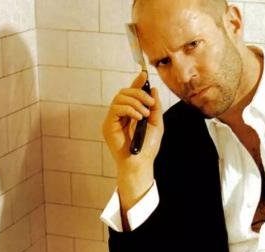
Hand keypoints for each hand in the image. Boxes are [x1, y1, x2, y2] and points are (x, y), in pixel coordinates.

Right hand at [102, 71, 163, 211]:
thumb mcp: (156, 123)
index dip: (137, 82)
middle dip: (139, 93)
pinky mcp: (108, 124)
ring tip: (144, 114)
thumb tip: (153, 89)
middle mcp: (121, 114)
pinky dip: (129, 109)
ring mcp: (113, 119)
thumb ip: (154, 106)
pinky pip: (116, 107)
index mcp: (132, 113)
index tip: (144, 75)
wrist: (141, 162)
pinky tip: (138, 117)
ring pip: (120, 97)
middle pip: (125, 92)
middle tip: (150, 103)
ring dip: (135, 102)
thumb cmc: (148, 147)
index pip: (132, 93)